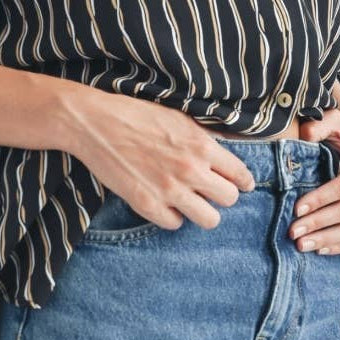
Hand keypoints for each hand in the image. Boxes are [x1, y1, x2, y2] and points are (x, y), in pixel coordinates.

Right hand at [65, 89, 255, 228]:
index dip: (244, 182)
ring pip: (209, 219)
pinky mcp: (147, 205)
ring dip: (203, 211)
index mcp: (202, 145)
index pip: (240, 175)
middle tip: (211, 191)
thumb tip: (227, 146)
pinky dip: (173, 216)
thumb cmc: (136, 115)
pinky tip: (167, 204)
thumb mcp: (179, 117)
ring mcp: (169, 190)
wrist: (95, 123)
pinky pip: (175, 224)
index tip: (243, 185)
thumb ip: (205, 136)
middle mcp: (191, 170)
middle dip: (223, 195)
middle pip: (229, 199)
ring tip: (193, 203)